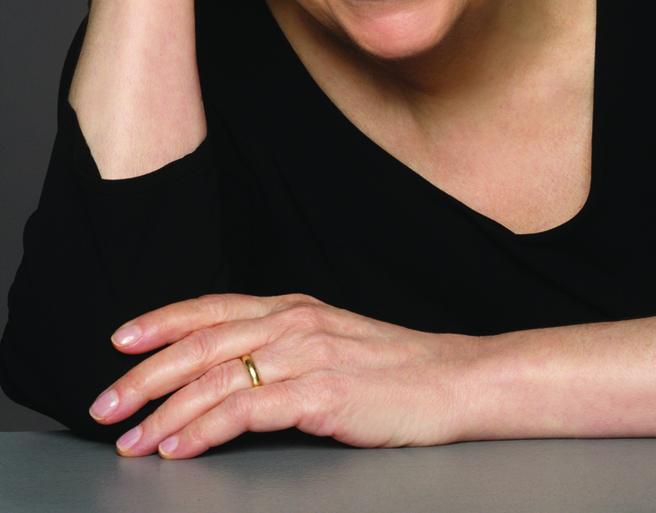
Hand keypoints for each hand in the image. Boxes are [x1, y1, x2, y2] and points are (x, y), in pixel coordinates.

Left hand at [89, 294, 482, 457]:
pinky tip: (180, 447)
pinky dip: (204, 430)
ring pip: (215, 378)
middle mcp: (294, 323)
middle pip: (201, 343)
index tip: (120, 340)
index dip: (161, 321)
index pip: (212, 306)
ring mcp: (308, 355)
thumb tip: (227, 369)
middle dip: (145, 375)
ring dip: (164, 411)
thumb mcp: (331, 343)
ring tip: (131, 439)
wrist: (454, 380)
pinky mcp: (322, 393)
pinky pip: (246, 411)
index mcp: (294, 307)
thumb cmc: (394, 369)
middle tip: (104, 403)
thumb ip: (282, 346)